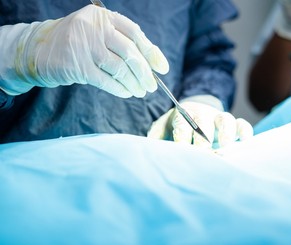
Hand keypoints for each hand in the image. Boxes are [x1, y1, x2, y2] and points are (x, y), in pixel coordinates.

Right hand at [0, 4, 168, 97]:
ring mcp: (84, 46)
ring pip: (119, 69)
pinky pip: (106, 81)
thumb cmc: (78, 44)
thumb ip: (121, 43)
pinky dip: (119, 89)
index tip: (162, 68)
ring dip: (134, 83)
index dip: (151, 52)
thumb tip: (152, 65)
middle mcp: (94, 28)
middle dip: (144, 73)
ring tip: (140, 92)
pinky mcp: (77, 66)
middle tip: (152, 86)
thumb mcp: (98, 34)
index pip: (135, 33)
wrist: (39, 50)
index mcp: (103, 17)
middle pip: (129, 53)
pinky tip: (126, 93)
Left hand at [147, 95, 253, 148]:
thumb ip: (155, 135)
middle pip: (203, 123)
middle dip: (202, 138)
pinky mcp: (233, 124)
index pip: (182, 124)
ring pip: (226, 120)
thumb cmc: (177, 125)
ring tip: (225, 147)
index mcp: (183, 115)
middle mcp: (202, 115)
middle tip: (201, 152)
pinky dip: (245, 132)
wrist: (195, 111)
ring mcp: (219, 119)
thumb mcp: (163, 127)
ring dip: (226, 132)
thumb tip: (146, 147)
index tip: (180, 149)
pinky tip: (244, 142)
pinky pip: (242, 124)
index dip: (181, 136)